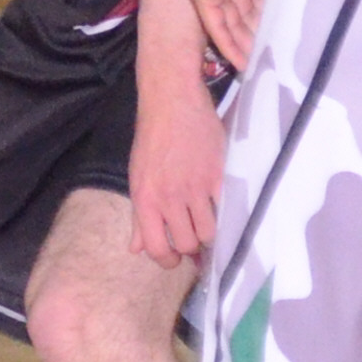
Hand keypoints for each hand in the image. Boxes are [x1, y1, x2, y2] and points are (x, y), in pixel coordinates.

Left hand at [128, 52, 223, 266]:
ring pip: (209, 232)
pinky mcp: (217, 175)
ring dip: (210, 235)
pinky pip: (225, 210)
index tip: (176, 260)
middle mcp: (168, 197)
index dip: (167, 261)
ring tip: (208, 224)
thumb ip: (139, 216)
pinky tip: (222, 210)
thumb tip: (135, 249)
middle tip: (195, 241)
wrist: (171, 100)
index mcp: (144, 199)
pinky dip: (225, 215)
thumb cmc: (152, 137)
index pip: (155, 248)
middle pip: (187, 245)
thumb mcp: (137, 176)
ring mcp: (194, 187)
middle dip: (192, 250)